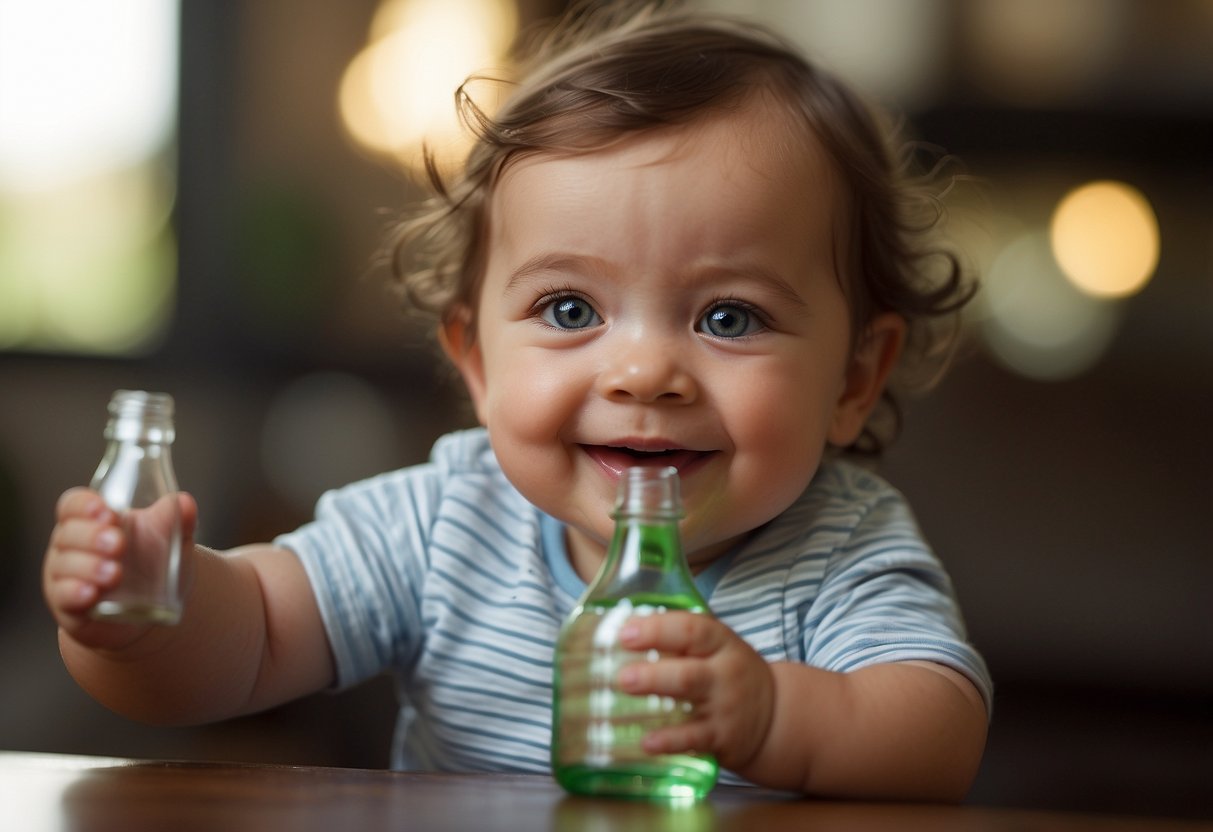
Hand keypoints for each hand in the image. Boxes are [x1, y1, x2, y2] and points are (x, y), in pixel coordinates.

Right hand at [43, 487, 197, 649]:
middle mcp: (72, 546)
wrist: (147, 610)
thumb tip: (185, 502)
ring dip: (88, 567)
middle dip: (92, 537)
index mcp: (90, 521)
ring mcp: (65, 576)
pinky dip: (75, 593)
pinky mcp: (68, 605)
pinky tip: (91, 594)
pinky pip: (63, 596)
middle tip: (119, 543)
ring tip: (115, 573)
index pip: (73, 505)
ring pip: (64, 566)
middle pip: (68, 534)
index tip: (106, 511)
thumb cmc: (148, 565)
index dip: (83, 506)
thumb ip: (175, 520)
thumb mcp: (166, 540)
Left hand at [616, 611, 774, 772]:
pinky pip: (695, 739)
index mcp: (720, 642)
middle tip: (620, 673)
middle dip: (653, 670)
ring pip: (692, 697)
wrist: (775, 715)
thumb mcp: (715, 649)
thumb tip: (618, 630)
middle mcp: (725, 672)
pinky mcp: (723, 737)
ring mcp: (725, 706)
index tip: (626, 632)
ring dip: (657, 691)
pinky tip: (647, 743)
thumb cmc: (728, 673)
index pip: (692, 630)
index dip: (657, 629)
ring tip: (626, 688)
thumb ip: (677, 639)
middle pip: (689, 668)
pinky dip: (670, 741)